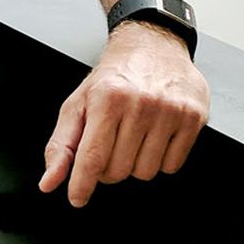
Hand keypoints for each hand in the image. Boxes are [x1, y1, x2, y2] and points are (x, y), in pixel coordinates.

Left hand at [37, 23, 209, 206]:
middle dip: (109, 166)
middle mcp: (140, 103)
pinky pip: (171, 166)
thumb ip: (62, 145)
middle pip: (118, 170)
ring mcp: (170, 111)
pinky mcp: (193, 117)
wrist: (153, 45)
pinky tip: (155, 135)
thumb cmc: (114, 77)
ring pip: (145, 172)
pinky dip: (160, 159)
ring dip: (135, 164)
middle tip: (111, 143)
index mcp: (107, 98)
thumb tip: (50, 182)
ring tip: (134, 136)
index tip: (77, 198)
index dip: (82, 184)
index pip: (92, 157)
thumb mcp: (79, 104)